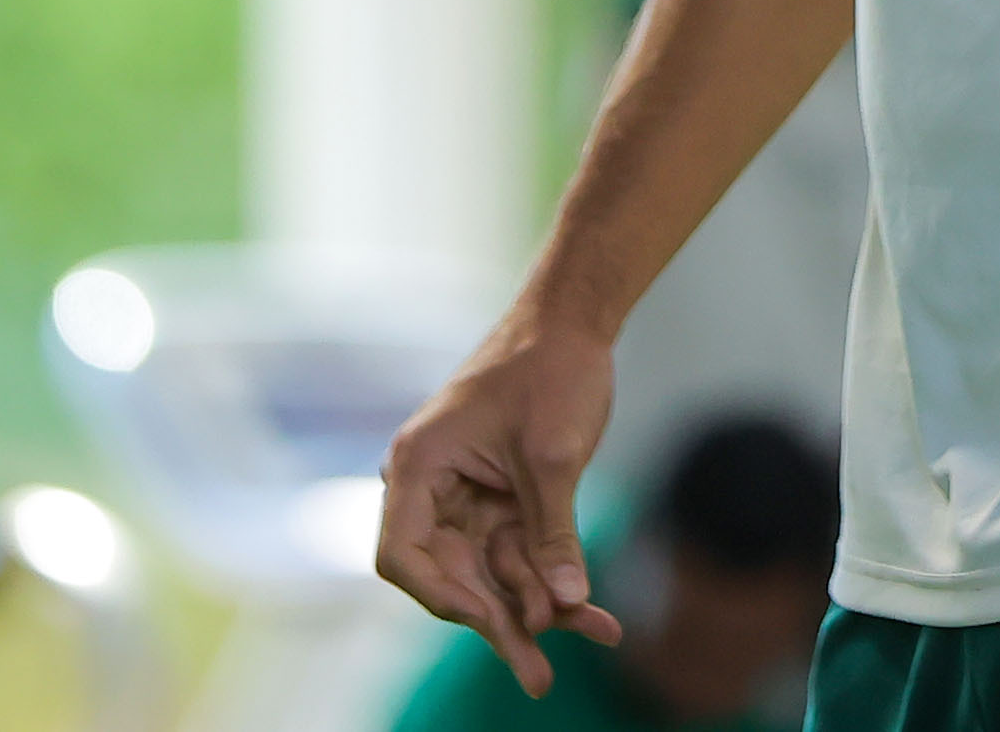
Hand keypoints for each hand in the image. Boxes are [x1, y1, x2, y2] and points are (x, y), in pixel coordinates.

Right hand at [377, 314, 622, 696]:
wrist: (575, 323)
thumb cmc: (552, 370)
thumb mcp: (554, 456)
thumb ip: (553, 533)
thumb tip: (563, 603)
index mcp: (419, 467)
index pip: (403, 555)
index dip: (442, 596)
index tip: (488, 621)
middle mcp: (431, 489)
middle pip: (453, 577)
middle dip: (501, 623)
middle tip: (538, 676)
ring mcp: (466, 500)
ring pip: (493, 575)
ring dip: (540, 609)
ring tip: (590, 639)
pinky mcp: (500, 504)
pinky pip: (520, 555)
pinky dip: (556, 580)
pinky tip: (595, 616)